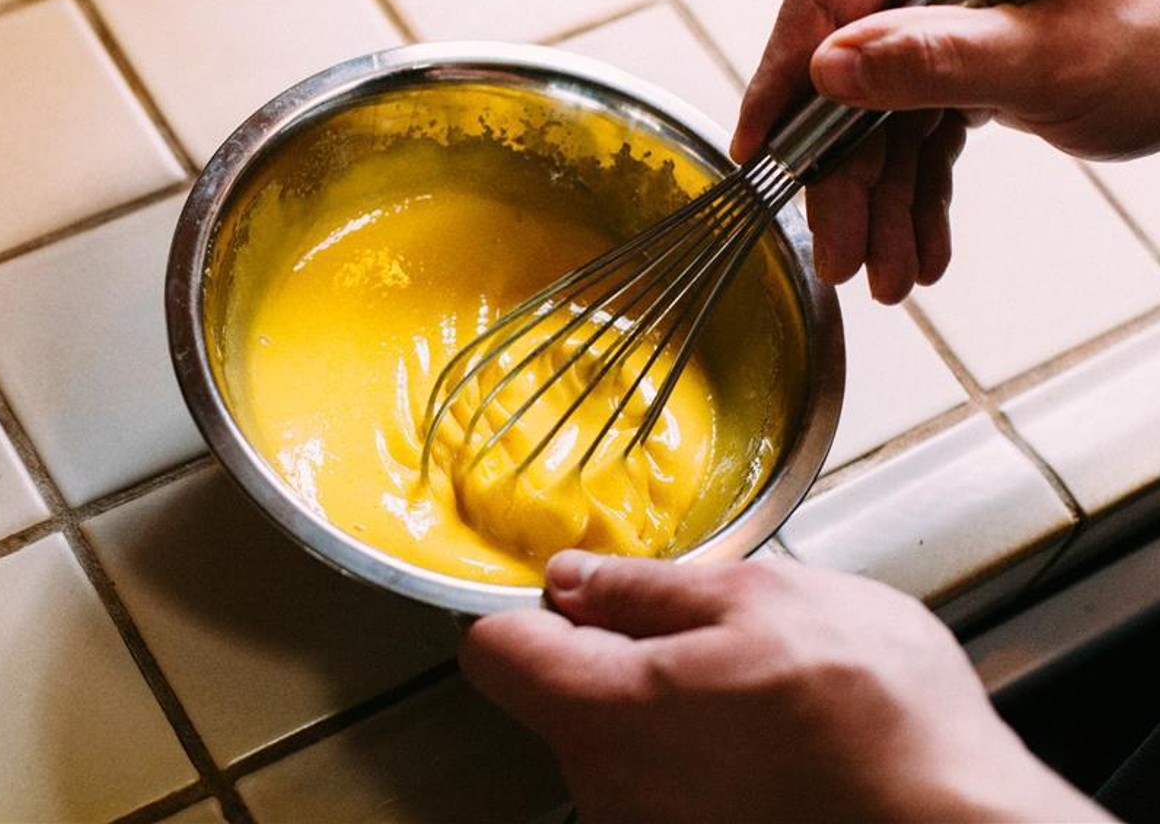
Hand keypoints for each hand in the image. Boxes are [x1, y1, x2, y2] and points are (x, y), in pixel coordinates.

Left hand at [460, 551, 1108, 823]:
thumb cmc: (875, 720)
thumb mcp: (760, 602)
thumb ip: (644, 589)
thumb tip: (573, 577)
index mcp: (603, 710)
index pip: (493, 652)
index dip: (525, 608)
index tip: (570, 590)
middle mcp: (605, 789)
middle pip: (560, 696)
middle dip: (619, 653)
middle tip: (713, 636)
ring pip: (619, 741)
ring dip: (669, 707)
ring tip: (760, 696)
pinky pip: (665, 786)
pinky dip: (701, 758)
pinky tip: (773, 747)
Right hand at [730, 0, 1159, 302]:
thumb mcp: (1052, 54)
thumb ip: (937, 58)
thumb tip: (826, 66)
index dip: (785, 76)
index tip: (759, 151)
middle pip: (850, 71)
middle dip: (847, 172)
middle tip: (840, 253)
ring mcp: (948, 9)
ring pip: (880, 114)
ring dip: (880, 200)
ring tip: (887, 275)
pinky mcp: (962, 57)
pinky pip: (918, 130)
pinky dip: (918, 192)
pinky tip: (921, 248)